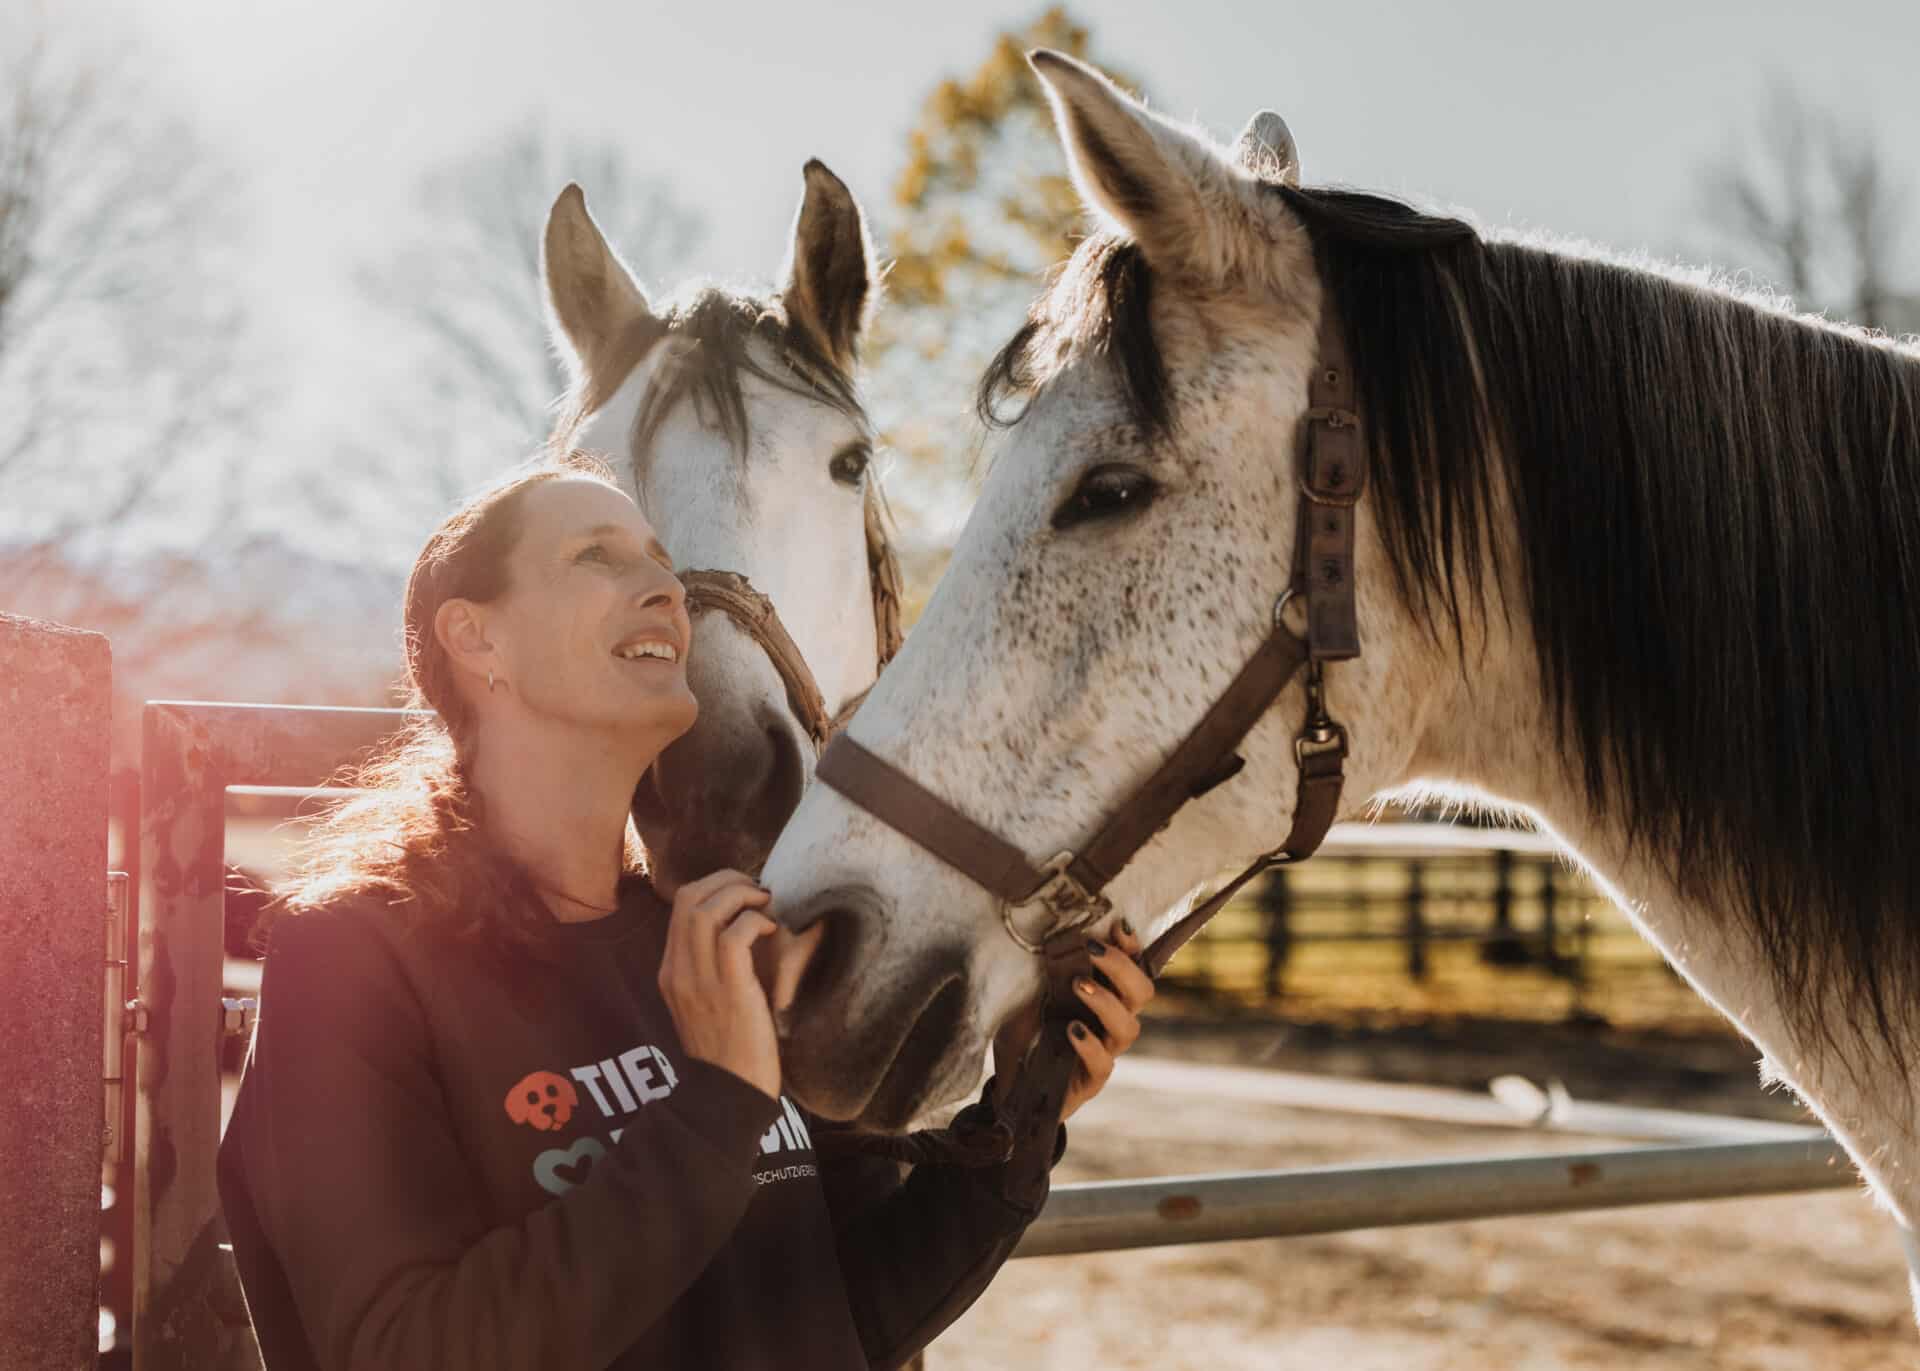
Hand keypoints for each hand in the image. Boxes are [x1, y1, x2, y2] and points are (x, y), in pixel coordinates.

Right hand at [657, 869, 781, 1100]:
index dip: (715, 885)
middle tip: (758, 889)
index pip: (680, 905)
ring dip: (742, 894)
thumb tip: (742, 929)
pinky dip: (755, 921)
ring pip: (706, 910)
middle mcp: (678, 971)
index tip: (744, 891)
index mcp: (670, 971)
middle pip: (689, 897)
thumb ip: (712, 968)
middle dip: (727, 880)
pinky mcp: (728, 992)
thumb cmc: (730, 1048)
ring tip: (766, 904)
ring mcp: (699, 981)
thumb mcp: (707, 1003)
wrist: (729, 1095)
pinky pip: (735, 935)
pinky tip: (773, 931)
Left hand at [992, 922, 1154, 1121]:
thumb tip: (1053, 930)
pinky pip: (1103, 1063)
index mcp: (1103, 994)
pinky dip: (1090, 1044)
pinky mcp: (1091, 1080)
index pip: (1131, 966)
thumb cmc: (1024, 1031)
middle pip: (1141, 992)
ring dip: (1106, 1002)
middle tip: (1091, 948)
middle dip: (1122, 966)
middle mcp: (1111, 1021)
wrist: (1010, 1083)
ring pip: (1129, 1027)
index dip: (1131, 945)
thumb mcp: (1030, 992)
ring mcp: (1105, 1051)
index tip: (1118, 925)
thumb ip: (1047, 968)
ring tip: (1077, 985)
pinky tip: (1072, 1030)